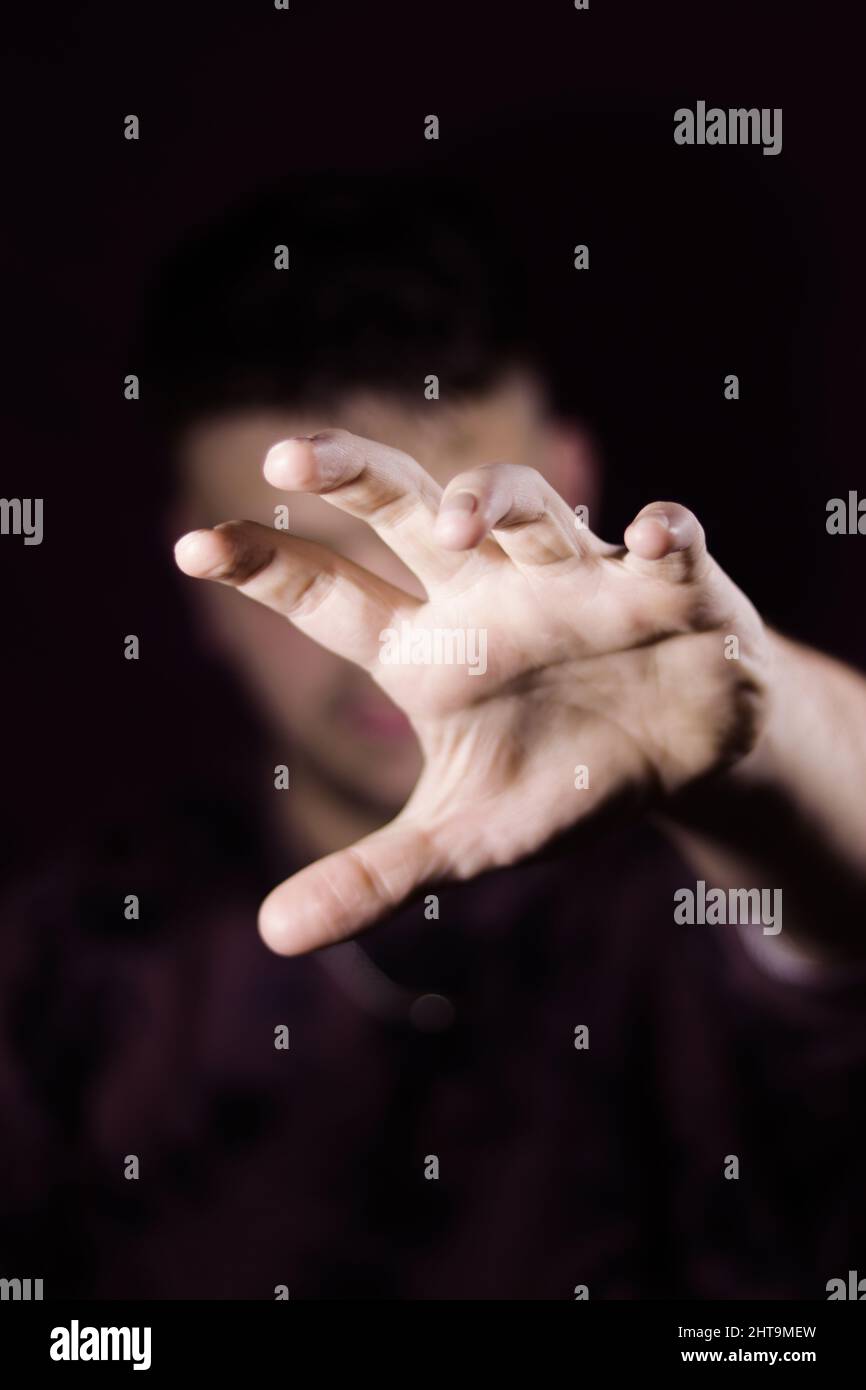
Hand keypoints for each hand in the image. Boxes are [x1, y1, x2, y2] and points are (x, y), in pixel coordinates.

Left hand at [175, 428, 769, 953]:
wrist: (680, 759)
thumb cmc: (563, 778)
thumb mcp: (466, 835)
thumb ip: (377, 875)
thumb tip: (272, 935)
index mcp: (431, 649)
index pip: (331, 597)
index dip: (263, 566)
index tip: (188, 545)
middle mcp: (491, 594)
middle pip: (408, 509)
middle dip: (353, 475)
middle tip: (287, 458)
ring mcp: (577, 580)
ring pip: (528, 508)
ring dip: (495, 501)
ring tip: (462, 524)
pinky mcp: (671, 587)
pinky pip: (667, 546)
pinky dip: (662, 535)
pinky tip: (650, 535)